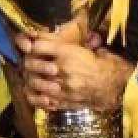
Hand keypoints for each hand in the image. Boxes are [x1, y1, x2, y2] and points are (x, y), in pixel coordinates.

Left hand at [15, 31, 130, 110]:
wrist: (110, 83)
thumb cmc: (94, 62)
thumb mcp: (78, 47)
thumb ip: (58, 43)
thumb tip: (36, 36)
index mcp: (67, 53)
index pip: (37, 47)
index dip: (30, 46)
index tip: (30, 47)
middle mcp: (63, 69)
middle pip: (32, 65)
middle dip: (27, 63)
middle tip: (28, 63)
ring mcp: (62, 88)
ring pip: (34, 83)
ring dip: (30, 80)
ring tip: (31, 77)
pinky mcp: (64, 101)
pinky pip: (43, 100)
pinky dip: (37, 97)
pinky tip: (36, 92)